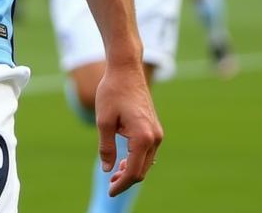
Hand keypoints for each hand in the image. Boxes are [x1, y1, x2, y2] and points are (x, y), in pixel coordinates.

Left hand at [94, 61, 162, 196]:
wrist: (126, 69)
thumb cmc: (112, 91)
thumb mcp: (103, 120)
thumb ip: (106, 147)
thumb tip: (108, 169)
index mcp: (143, 137)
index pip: (134, 172)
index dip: (122, 185)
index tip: (110, 191)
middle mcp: (155, 137)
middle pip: (142, 169)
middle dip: (126, 179)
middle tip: (110, 184)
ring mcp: (157, 133)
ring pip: (146, 161)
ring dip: (132, 170)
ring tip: (115, 173)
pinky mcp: (154, 128)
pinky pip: (147, 151)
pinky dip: (137, 159)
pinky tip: (124, 160)